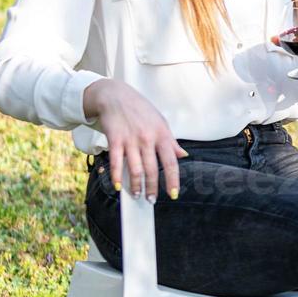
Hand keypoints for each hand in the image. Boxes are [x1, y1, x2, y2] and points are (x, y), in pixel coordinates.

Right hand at [83, 79, 188, 202]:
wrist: (116, 96)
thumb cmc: (141, 110)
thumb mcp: (161, 122)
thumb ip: (171, 142)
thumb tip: (183, 156)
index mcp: (162, 135)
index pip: (171, 162)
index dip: (173, 180)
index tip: (173, 194)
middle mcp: (148, 138)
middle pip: (152, 169)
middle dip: (152, 188)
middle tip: (151, 200)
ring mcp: (131, 139)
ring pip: (135, 169)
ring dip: (136, 185)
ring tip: (137, 195)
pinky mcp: (114, 140)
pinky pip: (116, 162)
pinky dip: (117, 176)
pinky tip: (119, 186)